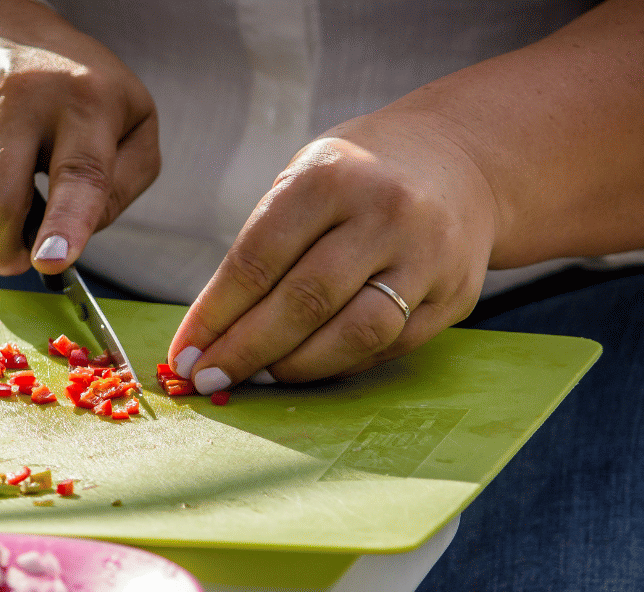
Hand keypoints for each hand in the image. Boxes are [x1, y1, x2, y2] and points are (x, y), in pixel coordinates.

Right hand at [0, 0, 158, 275]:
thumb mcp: (133, 124)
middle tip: (19, 258)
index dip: (65, 223)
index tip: (51, 262)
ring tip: (11, 191)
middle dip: (1, 251)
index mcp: (85, 102)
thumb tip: (76, 235)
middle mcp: (19, 100)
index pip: (78, 173)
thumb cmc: (79, 93)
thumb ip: (122, 185)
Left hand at [168, 109, 498, 389]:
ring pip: (353, 335)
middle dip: (246, 350)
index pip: (258, 260)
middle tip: (208, 378)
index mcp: (330, 177)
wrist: (460, 161)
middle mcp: (384, 213)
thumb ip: (263, 247)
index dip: (214, 315)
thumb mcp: (303, 180)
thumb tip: (211, 332)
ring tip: (257, 377)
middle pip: (303, 302)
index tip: (183, 353)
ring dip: (294, 367)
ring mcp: (427, 256)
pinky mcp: (453, 295)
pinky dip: (338, 365)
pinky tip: (306, 367)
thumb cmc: (356, 178)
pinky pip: (387, 347)